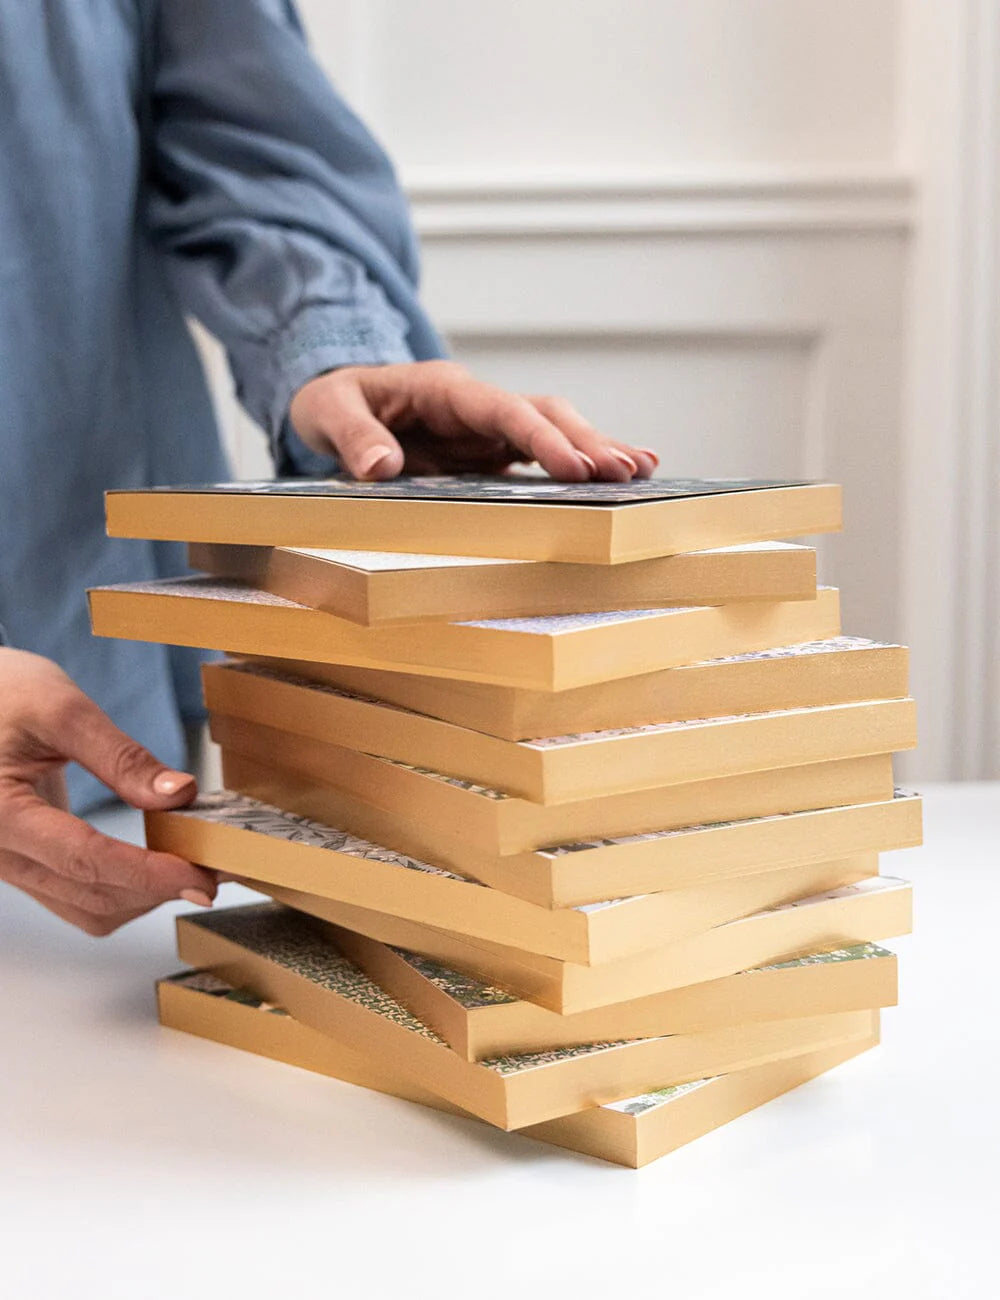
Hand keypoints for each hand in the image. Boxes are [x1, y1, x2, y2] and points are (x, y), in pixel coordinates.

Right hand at [0, 649, 217, 935]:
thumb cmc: (3, 693)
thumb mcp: (62, 709)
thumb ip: (121, 757)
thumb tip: (180, 795)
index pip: (84, 859)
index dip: (148, 873)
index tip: (200, 874)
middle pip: (90, 894)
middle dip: (158, 887)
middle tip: (217, 868)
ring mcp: (8, 864)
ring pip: (87, 909)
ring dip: (144, 897)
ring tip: (194, 865)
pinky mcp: (25, 864)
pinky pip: (77, 899)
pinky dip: (124, 891)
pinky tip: (159, 865)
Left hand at [289, 360, 659, 481]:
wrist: (335, 401)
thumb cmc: (332, 401)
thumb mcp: (327, 411)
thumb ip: (353, 436)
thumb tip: (383, 467)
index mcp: (443, 388)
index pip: (502, 409)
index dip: (540, 437)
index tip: (574, 466)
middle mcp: (475, 405)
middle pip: (543, 413)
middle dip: (586, 441)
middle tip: (627, 473)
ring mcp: (486, 428)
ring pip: (553, 430)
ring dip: (595, 449)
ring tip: (643, 472)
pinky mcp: (488, 451)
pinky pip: (539, 455)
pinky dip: (577, 464)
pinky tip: (615, 478)